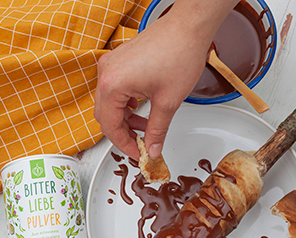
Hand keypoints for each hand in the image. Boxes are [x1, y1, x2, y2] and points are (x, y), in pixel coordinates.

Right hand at [94, 0, 238, 159]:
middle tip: (141, 144)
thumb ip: (157, 130)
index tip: (138, 154)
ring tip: (146, 128)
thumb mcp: (168, 102)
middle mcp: (106, 73)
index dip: (124, 145)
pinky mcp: (120, 62)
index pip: (110, 126)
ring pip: (110, 104)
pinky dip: (127, 105)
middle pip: (106, 116)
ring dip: (126, 119)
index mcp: (112, 85)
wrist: (188, 27)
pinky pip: (116, 90)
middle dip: (124, 133)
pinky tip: (141, 109)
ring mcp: (112, 65)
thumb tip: (152, 148)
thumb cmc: (179, 53)